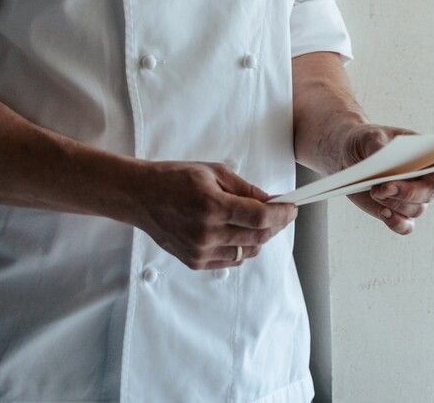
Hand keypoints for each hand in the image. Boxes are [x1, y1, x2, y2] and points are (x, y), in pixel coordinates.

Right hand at [127, 160, 296, 269]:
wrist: (140, 197)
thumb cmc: (176, 179)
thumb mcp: (215, 172)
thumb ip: (246, 189)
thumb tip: (272, 201)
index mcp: (213, 206)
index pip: (260, 218)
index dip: (283, 214)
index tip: (293, 208)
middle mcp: (207, 233)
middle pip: (258, 238)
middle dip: (277, 225)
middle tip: (283, 213)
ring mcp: (199, 251)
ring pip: (247, 253)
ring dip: (260, 238)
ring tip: (258, 221)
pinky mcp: (194, 262)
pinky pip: (230, 261)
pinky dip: (242, 249)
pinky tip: (239, 233)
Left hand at [330, 122, 433, 235]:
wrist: (348, 157)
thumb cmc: (367, 141)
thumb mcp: (371, 136)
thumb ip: (380, 147)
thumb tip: (387, 163)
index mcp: (428, 155)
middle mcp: (425, 178)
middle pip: (430, 191)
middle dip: (409, 192)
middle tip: (385, 186)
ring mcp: (411, 198)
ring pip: (416, 209)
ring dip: (395, 203)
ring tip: (374, 191)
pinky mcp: (396, 212)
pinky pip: (406, 226)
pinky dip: (397, 223)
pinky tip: (384, 213)